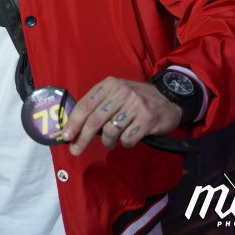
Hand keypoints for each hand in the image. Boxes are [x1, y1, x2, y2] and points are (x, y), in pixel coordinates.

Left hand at [60, 76, 180, 155]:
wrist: (168, 100)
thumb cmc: (136, 100)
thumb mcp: (116, 94)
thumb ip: (98, 105)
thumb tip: (75, 127)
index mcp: (109, 84)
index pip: (86, 104)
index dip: (73, 122)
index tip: (65, 136)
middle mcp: (121, 92)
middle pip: (95, 120)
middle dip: (82, 138)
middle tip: (75, 150)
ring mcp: (135, 105)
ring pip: (111, 131)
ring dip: (108, 142)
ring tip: (112, 142)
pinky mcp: (147, 119)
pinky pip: (127, 139)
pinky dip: (125, 143)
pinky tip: (128, 138)